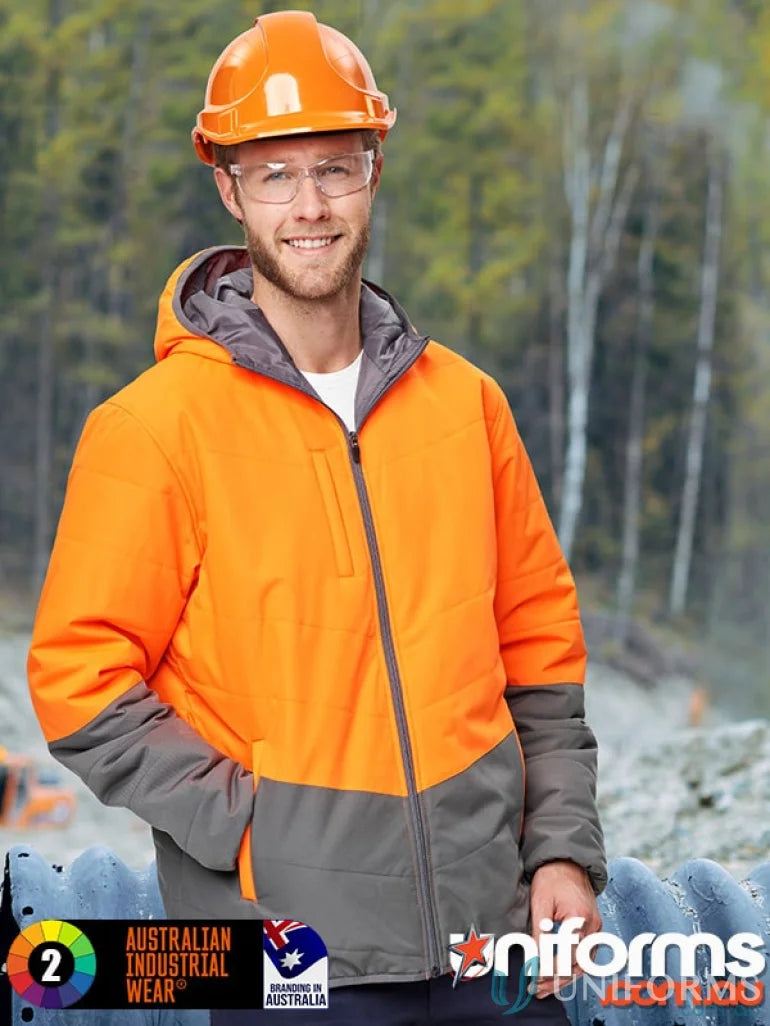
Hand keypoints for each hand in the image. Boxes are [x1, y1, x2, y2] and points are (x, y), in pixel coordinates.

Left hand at [529, 860, 600, 998]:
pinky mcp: (593, 929)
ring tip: (542, 988)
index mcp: (580, 919)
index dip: (550, 971)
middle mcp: (593, 927)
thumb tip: (534, 959)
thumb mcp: (540, 902)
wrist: (567, 862)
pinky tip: (556, 976)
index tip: (532, 977)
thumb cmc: (552, 878)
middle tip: (535, 988)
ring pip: (583, 965)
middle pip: (578, 966)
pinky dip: (571, 968)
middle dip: (556, 980)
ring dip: (564, 979)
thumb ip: (539, 932)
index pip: (568, 956)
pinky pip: (585, 956)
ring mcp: (596, 929)